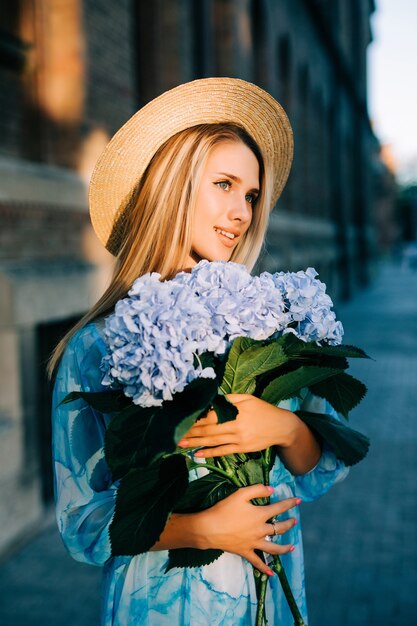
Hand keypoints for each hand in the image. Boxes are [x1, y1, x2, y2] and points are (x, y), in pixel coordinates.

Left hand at [178, 394, 300, 456]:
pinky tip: (197, 454)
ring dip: (195, 443)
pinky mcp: (242, 448)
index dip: (196, 419)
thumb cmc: (263, 410)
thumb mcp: (248, 398)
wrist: (282, 427)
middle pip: (208, 429)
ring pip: (213, 441)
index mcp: (236, 411)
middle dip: (191, 432)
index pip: (211, 415)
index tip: (182, 420)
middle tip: (175, 434)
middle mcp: (236, 425)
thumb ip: (229, 399)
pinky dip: (209, 453)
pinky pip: (222, 451)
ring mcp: (239, 438)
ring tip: (181, 444)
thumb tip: (211, 400)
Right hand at [197, 483, 299, 574]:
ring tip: (292, 547)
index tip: (298, 500)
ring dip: (284, 548)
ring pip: (273, 548)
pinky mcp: (245, 552)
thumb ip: (257, 490)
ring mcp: (254, 543)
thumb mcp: (240, 494)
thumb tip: (272, 490)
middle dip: (289, 524)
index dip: (290, 503)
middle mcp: (260, 530)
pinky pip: (257, 562)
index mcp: (260, 515)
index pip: (279, 508)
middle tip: (295, 521)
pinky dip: (265, 568)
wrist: (209, 528)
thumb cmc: (224, 509)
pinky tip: (271, 573)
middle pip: (279, 528)